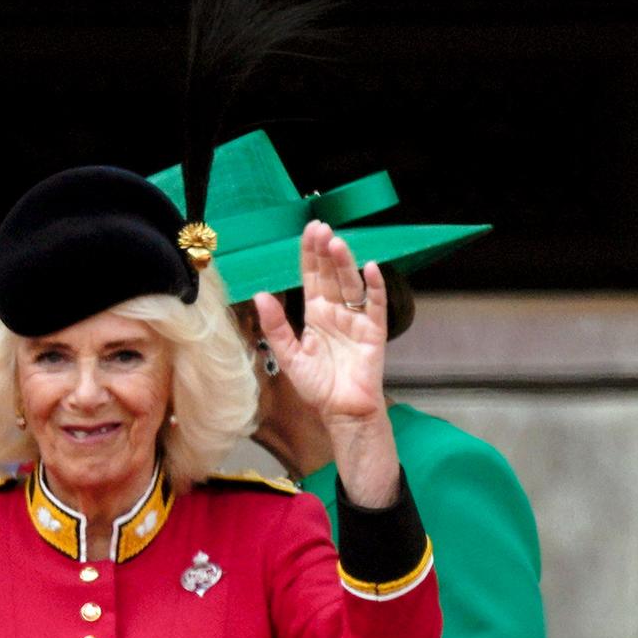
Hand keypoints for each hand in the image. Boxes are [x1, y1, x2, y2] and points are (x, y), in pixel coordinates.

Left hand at [253, 221, 388, 424]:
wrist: (341, 410)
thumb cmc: (316, 385)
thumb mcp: (288, 355)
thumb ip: (275, 326)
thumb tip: (261, 295)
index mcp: (314, 314)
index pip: (311, 277)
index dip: (309, 255)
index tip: (308, 231)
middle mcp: (335, 311)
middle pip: (331, 275)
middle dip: (325, 251)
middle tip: (321, 227)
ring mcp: (356, 319)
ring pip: (351, 284)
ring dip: (345, 263)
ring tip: (337, 243)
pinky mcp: (374, 331)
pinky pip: (376, 304)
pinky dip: (375, 287)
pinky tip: (371, 268)